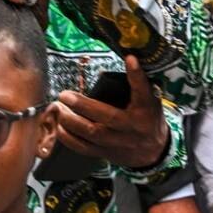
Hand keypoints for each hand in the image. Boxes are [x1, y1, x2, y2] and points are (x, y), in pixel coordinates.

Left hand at [51, 56, 169, 168]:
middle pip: (107, 117)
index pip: (142, 91)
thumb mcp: (151, 101)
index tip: (129, 59)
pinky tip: (59, 126)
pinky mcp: (107, 153)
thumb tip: (127, 59)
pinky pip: (85, 148)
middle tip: (64, 94)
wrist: (154, 152)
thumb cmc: (149, 119)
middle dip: (82, 105)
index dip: (136, 75)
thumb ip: (139, 86)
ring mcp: (119, 142)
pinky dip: (68, 138)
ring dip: (70, 121)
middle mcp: (132, 127)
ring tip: (58, 108)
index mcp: (146, 110)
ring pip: (92, 133)